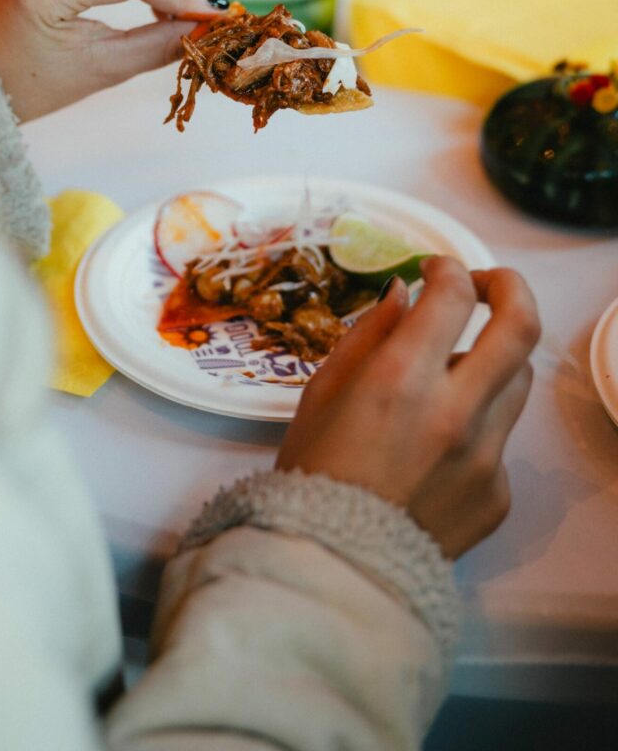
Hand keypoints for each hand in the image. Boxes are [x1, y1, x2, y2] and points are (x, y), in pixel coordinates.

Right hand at [276, 257, 539, 558]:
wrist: (330, 566)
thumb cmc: (313, 471)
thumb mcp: (323, 390)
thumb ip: (370, 333)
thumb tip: (403, 293)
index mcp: (401, 379)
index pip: (453, 294)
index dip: (446, 268)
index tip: (433, 270)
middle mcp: (454, 412)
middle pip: (521, 325)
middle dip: (509, 287)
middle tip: (486, 285)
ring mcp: (485, 457)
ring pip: (518, 380)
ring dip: (492, 359)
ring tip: (452, 371)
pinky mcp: (498, 493)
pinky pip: (500, 439)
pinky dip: (475, 426)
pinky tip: (434, 449)